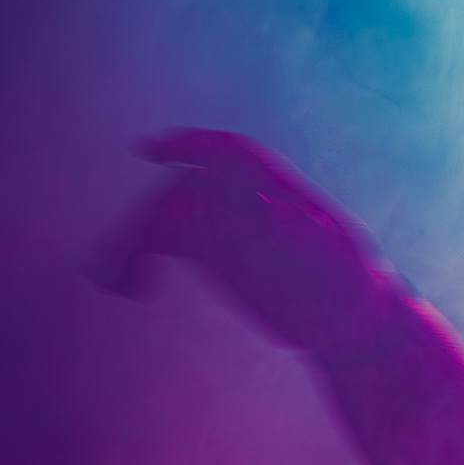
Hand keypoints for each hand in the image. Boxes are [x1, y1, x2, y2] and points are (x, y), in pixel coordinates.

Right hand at [91, 129, 398, 361]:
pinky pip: (166, 243)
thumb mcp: (328, 259)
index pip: (230, 154)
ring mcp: (226, 224)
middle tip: (126, 252)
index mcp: (277, 190)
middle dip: (147, 216)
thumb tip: (268, 205)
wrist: (351, 319)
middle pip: (184, 190)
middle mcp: (246, 202)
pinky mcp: (213, 251)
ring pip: (166, 216)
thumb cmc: (349, 286)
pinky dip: (140, 257)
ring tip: (111, 278)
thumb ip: (295, 231)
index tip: (153, 151)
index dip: (191, 145)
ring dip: (132, 239)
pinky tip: (130, 287)